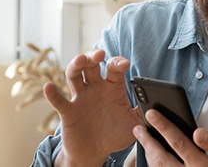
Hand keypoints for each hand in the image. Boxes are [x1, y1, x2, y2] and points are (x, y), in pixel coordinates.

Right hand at [43, 49, 142, 165]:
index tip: (124, 64)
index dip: (118, 63)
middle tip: (99, 54)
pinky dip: (52, 93)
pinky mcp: (68, 111)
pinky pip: (58, 100)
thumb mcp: (135, 123)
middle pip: (91, 65)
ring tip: (80, 60)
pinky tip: (49, 87)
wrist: (96, 152)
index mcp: (113, 87)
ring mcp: (80, 97)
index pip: (114, 68)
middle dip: (94, 55)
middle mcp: (96, 88)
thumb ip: (145, 112)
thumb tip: (158, 104)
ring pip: (74, 75)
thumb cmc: (115, 134)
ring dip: (75, 65)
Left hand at [133, 109, 207, 165]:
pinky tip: (153, 154)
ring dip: (148, 153)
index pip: (179, 143)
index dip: (164, 127)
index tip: (152, 114)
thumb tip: (198, 133)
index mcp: (204, 166)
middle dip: (148, 140)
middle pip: (161, 158)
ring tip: (142, 137)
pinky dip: (155, 164)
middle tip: (139, 126)